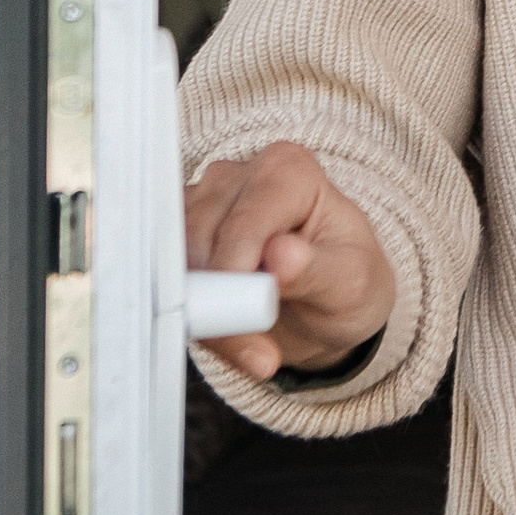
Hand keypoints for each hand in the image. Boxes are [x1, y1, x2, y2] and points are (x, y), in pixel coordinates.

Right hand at [185, 141, 394, 381]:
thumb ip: (316, 269)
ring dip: (203, 313)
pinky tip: (224, 332)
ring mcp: (202, 202)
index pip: (243, 221)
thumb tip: (282, 257)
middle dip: (220, 301)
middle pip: (200, 240)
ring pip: (174, 261)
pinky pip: (164, 278)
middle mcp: (238, 176)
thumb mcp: (351, 282)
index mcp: (288, 170)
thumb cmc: (347, 280)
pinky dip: (190, 315)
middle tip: (255, 344)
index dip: (237, 271)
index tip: (250, 313)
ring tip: (249, 342)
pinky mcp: (180, 234)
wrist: (329, 303)